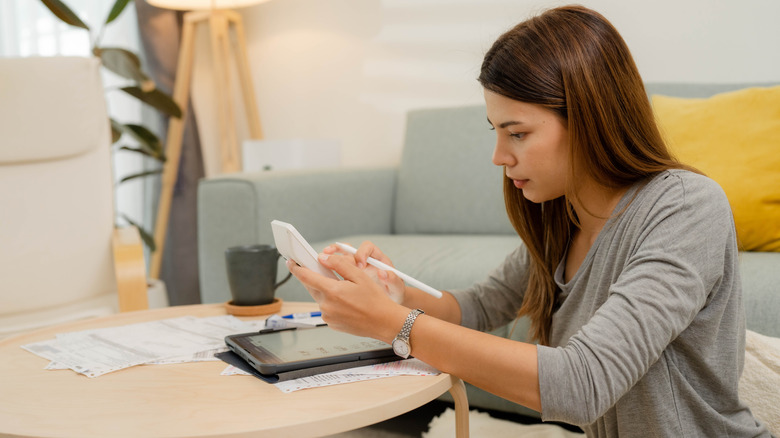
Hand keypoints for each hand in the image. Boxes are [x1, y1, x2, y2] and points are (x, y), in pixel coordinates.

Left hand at [286, 253, 406, 340]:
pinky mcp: (331, 323)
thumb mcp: (359, 276)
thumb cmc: (375, 300)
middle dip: (314, 278)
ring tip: (344, 290)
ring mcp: (328, 316)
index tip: (291, 262)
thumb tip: (322, 258)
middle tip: (322, 271)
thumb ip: (339, 265)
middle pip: (312, 287)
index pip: (306, 277)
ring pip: (320, 298)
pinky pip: (326, 308)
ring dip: (326, 291)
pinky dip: (332, 302)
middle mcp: (326, 305)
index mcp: (332, 291)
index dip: (296, 268)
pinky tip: (346, 302)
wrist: (384, 322)